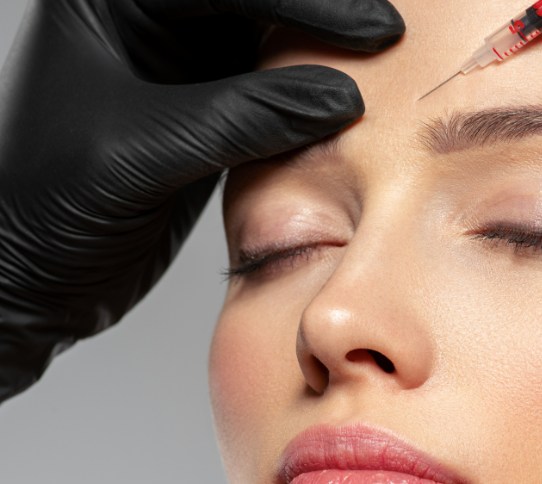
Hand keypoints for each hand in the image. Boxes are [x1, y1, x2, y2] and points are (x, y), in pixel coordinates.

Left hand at [0, 0, 403, 401]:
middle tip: (385, 29)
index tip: (373, 29)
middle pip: (250, 1)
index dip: (305, 0)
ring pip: (262, 38)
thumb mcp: (144, 153)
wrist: (31, 276)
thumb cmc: (51, 209)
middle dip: (319, 11)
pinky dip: (304, 96)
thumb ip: (241, 118)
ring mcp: (174, 68)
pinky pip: (263, 89)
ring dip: (319, 47)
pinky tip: (343, 103)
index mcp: (109, 5)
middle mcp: (144, 24)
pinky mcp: (199, 113)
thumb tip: (339, 97)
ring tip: (378, 59)